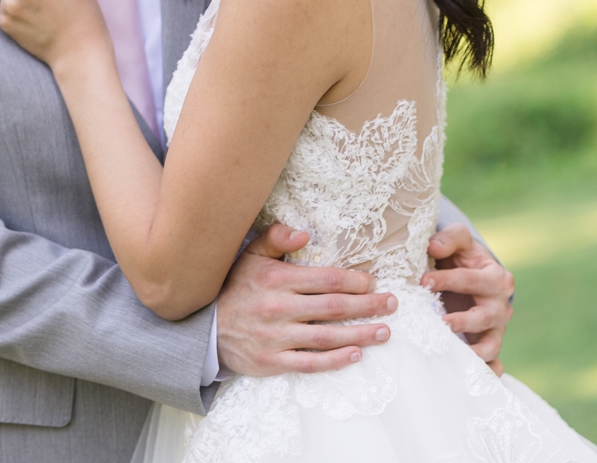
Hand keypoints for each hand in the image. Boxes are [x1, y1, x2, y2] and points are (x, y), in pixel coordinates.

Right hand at [215, 223, 397, 375]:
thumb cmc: (234, 287)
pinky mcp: (272, 362)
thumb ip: (276, 238)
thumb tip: (304, 233)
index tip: (372, 283)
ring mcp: (276, 337)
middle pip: (333, 308)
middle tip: (392, 303)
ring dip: (360, 334)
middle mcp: (278, 308)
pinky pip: (309, 363)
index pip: (324, 280)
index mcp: (276, 279)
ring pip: (327, 337)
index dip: (353, 282)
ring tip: (384, 331)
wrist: (204, 328)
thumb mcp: (250, 255)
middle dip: (368, 306)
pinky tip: (356, 354)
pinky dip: (335, 361)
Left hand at [421, 223, 513, 375]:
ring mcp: (497, 329)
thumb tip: (433, 246)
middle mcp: (500, 306)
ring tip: (450, 352)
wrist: (472, 277)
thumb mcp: (459, 242)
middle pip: (485, 316)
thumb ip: (449, 239)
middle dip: (462, 320)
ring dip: (473, 352)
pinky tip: (467, 377)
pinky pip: (494, 365)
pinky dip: (486, 373)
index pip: (470, 280)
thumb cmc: (462, 259)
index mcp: (495, 277)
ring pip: (491, 345)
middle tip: (439, 321)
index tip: (423, 281)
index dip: (446, 280)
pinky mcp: (490, 347)